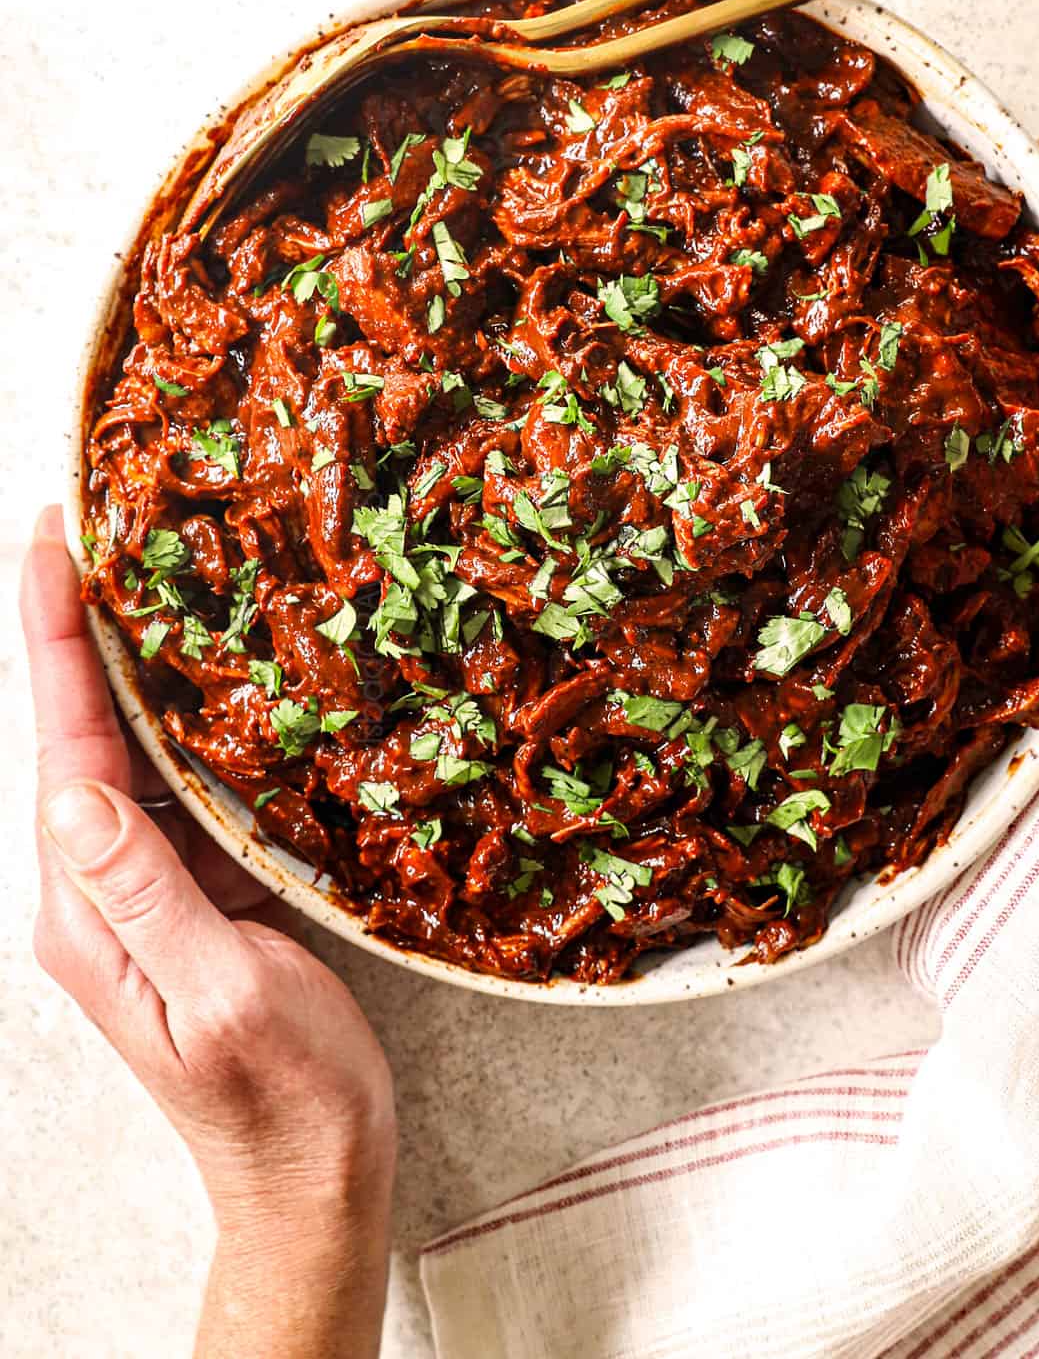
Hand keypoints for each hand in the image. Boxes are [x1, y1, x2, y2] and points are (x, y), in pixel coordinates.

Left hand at [21, 506, 395, 1358]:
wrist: (316, 1180)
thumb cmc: (282, 1098)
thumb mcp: (218, 995)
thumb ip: (143, 894)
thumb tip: (74, 795)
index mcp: (89, 914)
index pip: (61, 751)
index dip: (59, 641)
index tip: (53, 543)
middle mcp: (97, 896)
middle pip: (82, 739)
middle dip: (85, 630)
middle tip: (102, 526)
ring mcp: (141, 900)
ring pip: (130, 759)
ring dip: (138, 669)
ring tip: (157, 577)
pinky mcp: (188, 905)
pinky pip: (179, 796)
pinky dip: (192, 728)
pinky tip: (221, 683)